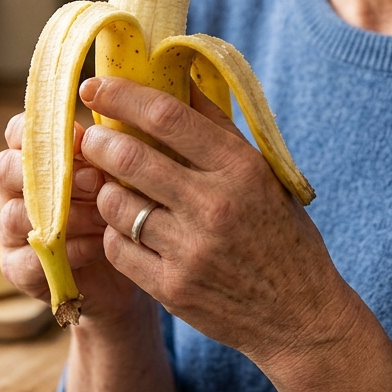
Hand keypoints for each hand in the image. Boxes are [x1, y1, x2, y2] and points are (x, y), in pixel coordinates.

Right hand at [0, 114, 146, 324]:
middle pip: (4, 168)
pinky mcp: (17, 269)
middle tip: (96, 179)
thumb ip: (101, 155)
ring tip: (104, 217)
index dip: (41, 129)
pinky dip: (69, 249)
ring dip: (65, 214)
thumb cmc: (122, 212)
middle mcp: (13, 191)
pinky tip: (98, 245)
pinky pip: (30, 258)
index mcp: (33, 160)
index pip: (18, 132)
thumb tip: (96, 134)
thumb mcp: (117, 177)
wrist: (127, 273)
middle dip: (50, 172)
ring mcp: (10, 231)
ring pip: (16, 214)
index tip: (79, 136)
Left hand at [78, 76, 353, 362]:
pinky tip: (128, 229)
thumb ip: (219, 128)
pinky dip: (115, 233)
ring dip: (105, 190)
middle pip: (129, 158)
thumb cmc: (281, 236)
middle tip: (90, 138)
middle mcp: (214, 206)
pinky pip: (117, 248)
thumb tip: (179, 75)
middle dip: (98, 142)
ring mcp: (190, 250)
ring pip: (115, 204)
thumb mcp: (264, 175)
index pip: (167, 116)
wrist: (301, 316)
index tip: (94, 87)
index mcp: (241, 169)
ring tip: (114, 188)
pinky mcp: (172, 288)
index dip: (122, 96)